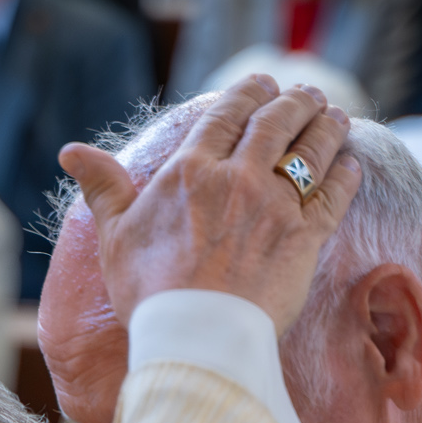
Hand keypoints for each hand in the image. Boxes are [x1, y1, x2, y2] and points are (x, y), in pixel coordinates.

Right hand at [57, 76, 360, 329]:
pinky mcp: (306, 238)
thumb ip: (103, 188)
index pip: (227, 114)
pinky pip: (334, 196)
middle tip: (307, 94)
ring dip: (326, 128)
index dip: (249, 93)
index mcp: (191, 171)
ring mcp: (276, 206)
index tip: (263, 83)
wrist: (195, 339)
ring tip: (333, 117)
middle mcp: (238, 178)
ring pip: (311, 151)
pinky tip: (350, 165)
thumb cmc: (149, 292)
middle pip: (276, 122)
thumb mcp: (115, 236)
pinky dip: (345, 176)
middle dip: (295, 102)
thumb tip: (71, 152)